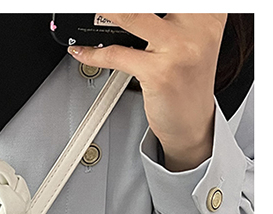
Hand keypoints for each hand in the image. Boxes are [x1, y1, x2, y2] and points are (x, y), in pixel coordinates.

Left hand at [67, 13, 226, 170]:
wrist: (192, 123)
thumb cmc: (186, 82)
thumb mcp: (189, 41)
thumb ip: (172, 18)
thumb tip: (125, 13)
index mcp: (208, 13)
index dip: (149, 0)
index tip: (120, 4)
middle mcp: (198, 26)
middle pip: (153, 2)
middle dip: (122, 6)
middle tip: (103, 5)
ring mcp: (178, 49)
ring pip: (134, 16)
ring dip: (107, 11)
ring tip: (94, 10)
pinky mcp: (159, 73)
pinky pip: (116, 56)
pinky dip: (93, 54)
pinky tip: (83, 52)